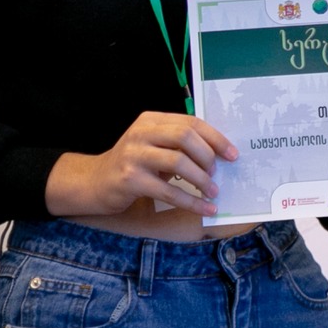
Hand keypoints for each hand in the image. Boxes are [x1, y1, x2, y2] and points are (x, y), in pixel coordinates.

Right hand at [44, 111, 237, 218]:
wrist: (95, 182)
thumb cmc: (134, 165)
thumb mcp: (154, 146)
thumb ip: (179, 144)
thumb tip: (219, 155)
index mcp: (151, 120)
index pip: (190, 122)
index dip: (215, 138)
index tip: (232, 154)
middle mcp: (141, 133)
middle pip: (185, 137)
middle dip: (208, 156)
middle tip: (216, 173)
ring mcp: (134, 155)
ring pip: (178, 162)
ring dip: (201, 179)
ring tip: (213, 191)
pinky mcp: (130, 179)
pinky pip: (168, 191)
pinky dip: (191, 201)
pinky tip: (205, 207)